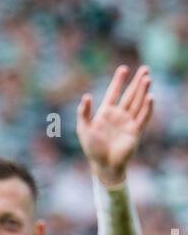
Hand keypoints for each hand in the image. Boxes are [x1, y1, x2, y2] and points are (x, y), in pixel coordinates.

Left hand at [77, 65, 153, 188]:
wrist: (103, 165)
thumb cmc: (92, 148)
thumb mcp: (83, 129)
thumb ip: (84, 113)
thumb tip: (87, 96)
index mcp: (106, 112)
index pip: (114, 92)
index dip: (119, 81)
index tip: (124, 69)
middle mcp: (119, 114)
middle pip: (130, 94)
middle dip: (137, 82)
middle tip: (145, 68)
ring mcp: (128, 122)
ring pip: (138, 102)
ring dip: (143, 91)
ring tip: (147, 78)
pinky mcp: (136, 131)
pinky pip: (143, 117)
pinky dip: (147, 108)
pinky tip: (150, 97)